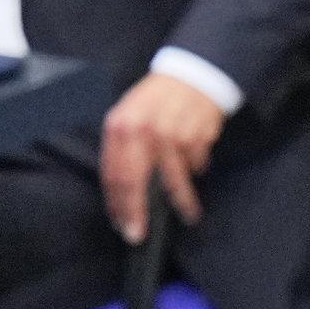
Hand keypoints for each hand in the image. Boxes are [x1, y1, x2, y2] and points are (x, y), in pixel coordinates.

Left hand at [98, 70, 228, 244]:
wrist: (190, 75)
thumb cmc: (156, 100)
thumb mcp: (128, 117)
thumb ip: (121, 150)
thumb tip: (120, 193)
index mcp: (119, 125)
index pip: (113, 173)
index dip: (117, 202)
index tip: (121, 223)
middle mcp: (141, 131)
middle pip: (135, 183)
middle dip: (137, 213)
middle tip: (139, 234)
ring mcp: (169, 134)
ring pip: (172, 181)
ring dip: (182, 201)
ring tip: (189, 213)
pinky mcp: (194, 136)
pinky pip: (195, 165)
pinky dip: (196, 167)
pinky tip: (195, 158)